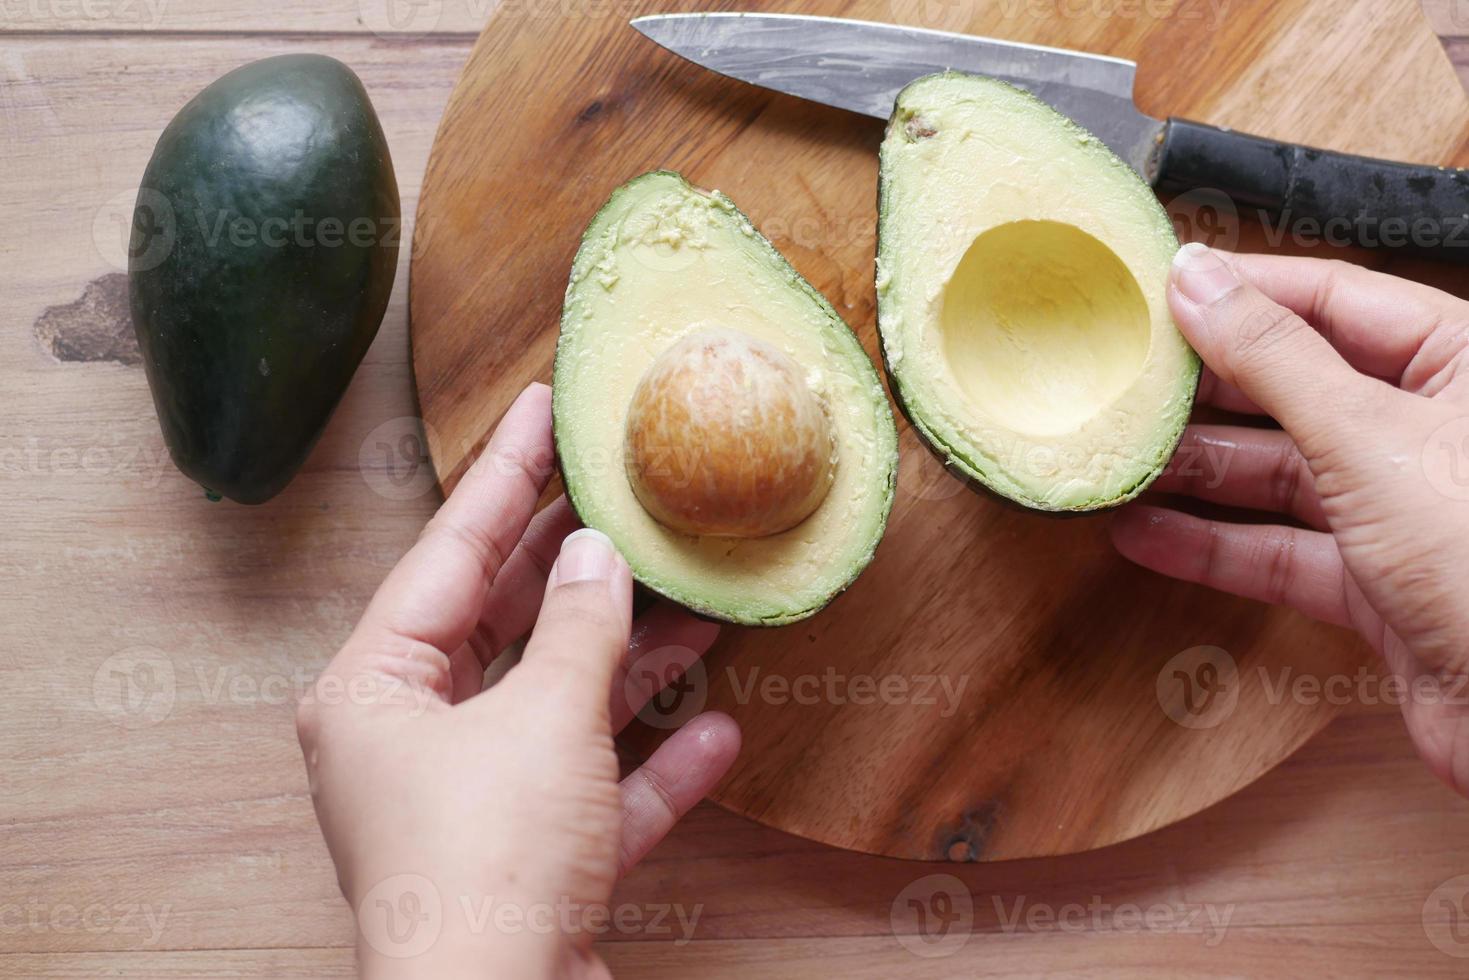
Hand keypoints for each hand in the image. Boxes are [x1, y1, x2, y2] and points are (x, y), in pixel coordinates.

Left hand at [296, 384, 740, 978]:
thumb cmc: (487, 866)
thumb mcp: (543, 722)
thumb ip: (579, 629)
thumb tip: (599, 554)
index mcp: (375, 690)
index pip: (448, 554)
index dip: (504, 475)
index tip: (542, 407)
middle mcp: (412, 740)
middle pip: (504, 625)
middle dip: (578, 569)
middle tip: (627, 493)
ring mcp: (471, 804)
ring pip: (558, 706)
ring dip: (632, 664)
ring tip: (703, 603)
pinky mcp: (527, 861)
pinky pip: (592, 792)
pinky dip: (648, 765)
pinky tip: (716, 731)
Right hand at [1112, 245, 1468, 795]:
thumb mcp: (1369, 436)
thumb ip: (1274, 357)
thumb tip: (1197, 278)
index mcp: (1462, 363)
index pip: (1333, 300)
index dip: (1243, 292)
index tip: (1157, 288)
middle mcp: (1432, 429)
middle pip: (1298, 386)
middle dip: (1208, 388)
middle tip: (1122, 378)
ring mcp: (1402, 510)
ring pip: (1281, 472)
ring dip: (1198, 471)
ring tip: (1119, 459)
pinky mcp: (1376, 583)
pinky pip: (1280, 549)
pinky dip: (1213, 545)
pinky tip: (1144, 534)